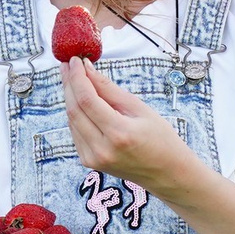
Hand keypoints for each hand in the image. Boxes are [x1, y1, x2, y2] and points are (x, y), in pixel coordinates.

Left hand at [63, 59, 196, 191]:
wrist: (166, 173)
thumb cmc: (160, 138)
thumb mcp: (140, 108)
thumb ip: (109, 89)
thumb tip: (87, 69)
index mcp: (119, 134)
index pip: (87, 99)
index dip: (77, 77)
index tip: (75, 60)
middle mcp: (101, 149)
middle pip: (74, 109)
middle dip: (69, 83)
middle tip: (68, 64)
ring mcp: (93, 158)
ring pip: (72, 120)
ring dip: (70, 97)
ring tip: (73, 77)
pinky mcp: (88, 161)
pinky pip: (75, 131)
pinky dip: (76, 113)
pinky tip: (80, 100)